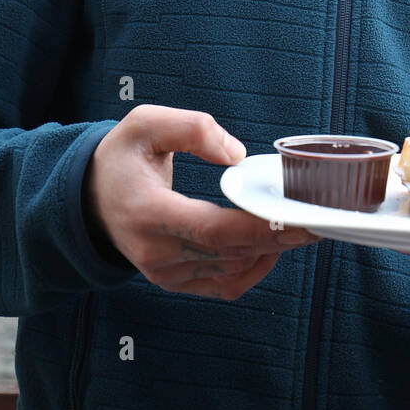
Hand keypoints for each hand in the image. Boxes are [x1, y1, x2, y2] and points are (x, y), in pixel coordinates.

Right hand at [83, 104, 317, 299]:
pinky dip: (256, 268)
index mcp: (147, 213)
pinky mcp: (176, 282)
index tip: (299, 218)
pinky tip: (275, 245)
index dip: (261, 229)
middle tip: (319, 219)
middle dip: (280, 238)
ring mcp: (166, 274)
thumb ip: (192, 128)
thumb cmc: (122, 158)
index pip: (213, 231)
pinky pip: (226, 285)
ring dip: (273, 251)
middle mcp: (156, 253)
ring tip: (303, 225)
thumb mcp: (145, 124)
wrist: (90, 200)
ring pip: (234, 271)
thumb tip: (237, 156)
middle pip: (232, 253)